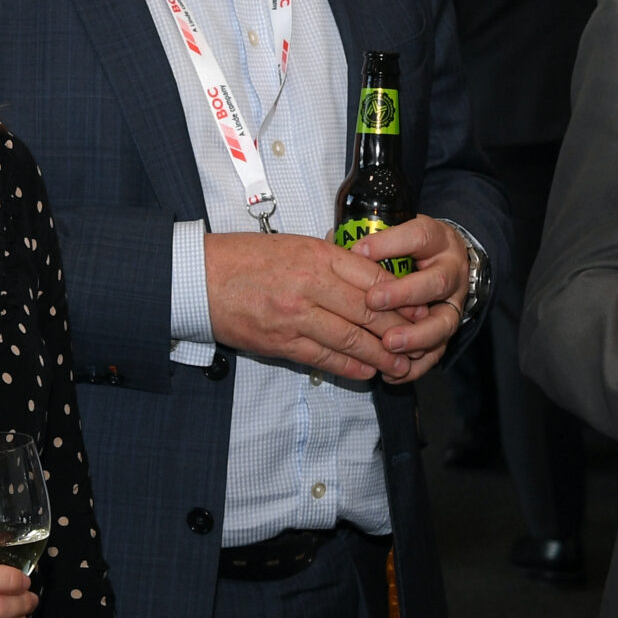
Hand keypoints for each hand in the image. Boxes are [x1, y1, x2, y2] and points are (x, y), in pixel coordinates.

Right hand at [202, 231, 408, 380]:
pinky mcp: (280, 342)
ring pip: (351, 340)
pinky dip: (349, 367)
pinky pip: (323, 358)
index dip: (402, 299)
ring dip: (380, 356)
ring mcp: (295, 316)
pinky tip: (367, 371)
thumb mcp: (295, 245)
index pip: (373, 280)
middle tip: (419, 343)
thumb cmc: (245, 258)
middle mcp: (310, 286)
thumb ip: (332, 261)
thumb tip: (370, 279)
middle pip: (369, 313)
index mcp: (317, 256)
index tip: (419, 309)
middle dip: (399, 332)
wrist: (198, 277)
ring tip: (401, 365)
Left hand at [351, 215, 468, 382]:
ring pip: (443, 323)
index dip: (391, 245)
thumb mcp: (393, 234)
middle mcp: (450, 272)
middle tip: (373, 302)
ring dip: (415, 336)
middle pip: (436, 282)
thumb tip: (334, 243)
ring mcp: (453, 304)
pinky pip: (436, 352)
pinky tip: (391, 372)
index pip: (418, 237)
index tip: (360, 251)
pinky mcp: (447, 331)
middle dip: (404, 295)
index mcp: (436, 240)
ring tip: (388, 343)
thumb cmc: (409, 248)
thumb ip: (369, 240)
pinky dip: (415, 366)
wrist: (442, 263)